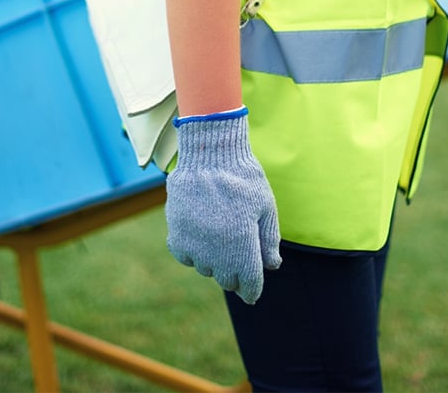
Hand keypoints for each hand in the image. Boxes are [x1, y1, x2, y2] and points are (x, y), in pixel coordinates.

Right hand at [165, 108, 280, 303]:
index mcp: (243, 245)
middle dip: (235, 274)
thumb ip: (268, 239)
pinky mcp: (175, 235)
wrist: (208, 155)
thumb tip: (272, 266)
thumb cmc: (243, 178)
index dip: (252, 290)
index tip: (252, 293)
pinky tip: (202, 236)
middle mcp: (217, 250)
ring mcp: (194, 244)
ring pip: (206, 269)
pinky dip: (194, 252)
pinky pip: (186, 257)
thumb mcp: (266, 206)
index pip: (249, 282)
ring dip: (215, 262)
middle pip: (227, 279)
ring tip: (221, 238)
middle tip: (239, 257)